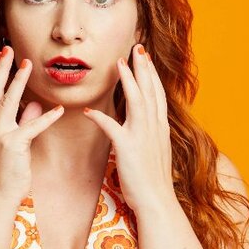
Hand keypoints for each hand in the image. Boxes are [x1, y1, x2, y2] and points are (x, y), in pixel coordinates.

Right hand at [0, 46, 64, 205]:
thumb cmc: (6, 171)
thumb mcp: (12, 143)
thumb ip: (22, 122)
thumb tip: (33, 104)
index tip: (3, 56)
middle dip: (3, 69)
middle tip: (9, 49)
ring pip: (9, 102)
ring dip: (19, 81)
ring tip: (27, 65)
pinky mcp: (12, 145)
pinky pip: (32, 127)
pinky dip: (46, 117)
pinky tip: (58, 109)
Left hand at [83, 44, 174, 212]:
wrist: (157, 201)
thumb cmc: (154, 181)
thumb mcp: (155, 152)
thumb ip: (149, 136)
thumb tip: (142, 126)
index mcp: (160, 128)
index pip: (157, 94)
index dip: (151, 73)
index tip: (145, 57)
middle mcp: (154, 128)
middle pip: (149, 90)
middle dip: (144, 67)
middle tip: (137, 47)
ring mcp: (142, 136)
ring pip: (136, 101)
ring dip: (128, 80)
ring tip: (120, 63)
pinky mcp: (128, 148)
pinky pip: (111, 127)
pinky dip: (99, 118)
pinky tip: (88, 111)